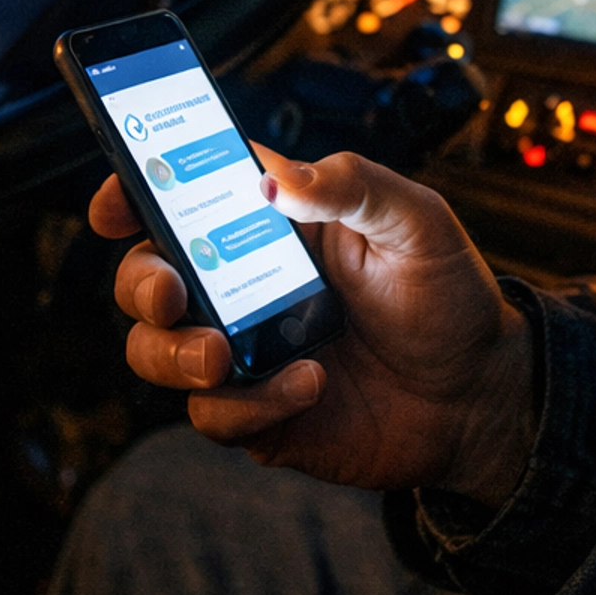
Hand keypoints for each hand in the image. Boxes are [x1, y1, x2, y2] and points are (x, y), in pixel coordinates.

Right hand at [90, 150, 535, 502]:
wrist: (480, 393)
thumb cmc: (445, 294)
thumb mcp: (414, 221)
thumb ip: (350, 184)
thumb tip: (274, 179)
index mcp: (268, 221)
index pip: (179, 192)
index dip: (131, 189)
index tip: (115, 203)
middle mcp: (240, 281)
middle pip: (146, 275)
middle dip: (140, 283)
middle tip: (173, 294)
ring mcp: (242, 350)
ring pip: (156, 350)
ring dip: (172, 352)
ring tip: (222, 356)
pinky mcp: (257, 413)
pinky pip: (213, 415)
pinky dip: (248, 404)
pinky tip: (308, 386)